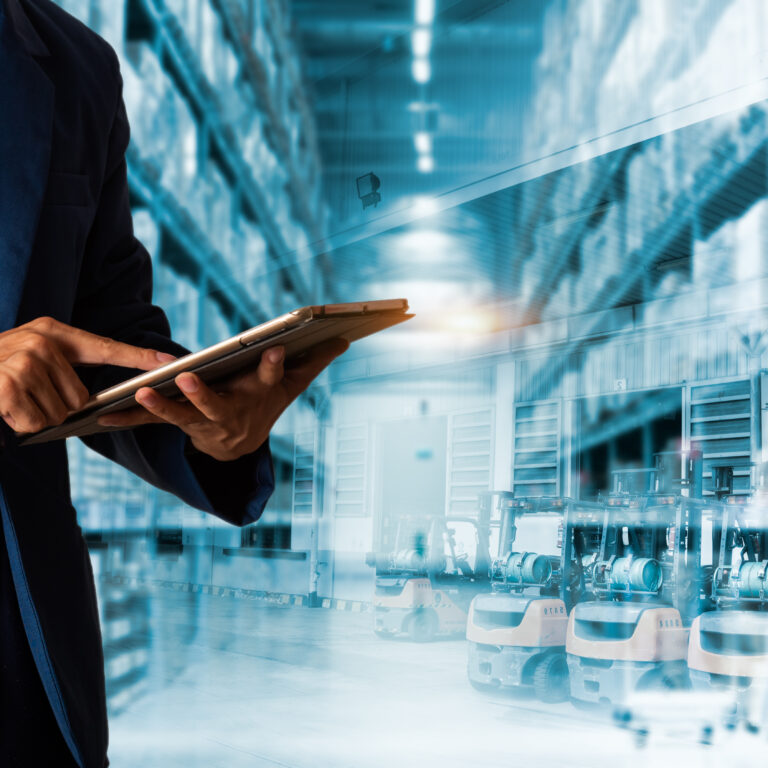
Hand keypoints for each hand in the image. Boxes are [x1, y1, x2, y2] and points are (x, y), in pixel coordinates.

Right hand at [0, 316, 174, 432]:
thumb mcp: (33, 353)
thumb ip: (66, 367)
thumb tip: (95, 398)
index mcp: (54, 332)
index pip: (107, 347)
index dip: (141, 356)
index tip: (171, 361)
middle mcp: (42, 342)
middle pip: (81, 398)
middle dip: (58, 406)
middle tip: (31, 394)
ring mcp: (24, 362)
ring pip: (60, 413)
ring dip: (38, 416)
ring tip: (16, 398)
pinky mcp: (8, 386)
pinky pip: (37, 423)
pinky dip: (22, 425)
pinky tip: (6, 408)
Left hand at [97, 338, 348, 461]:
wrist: (240, 447)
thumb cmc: (265, 405)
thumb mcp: (291, 386)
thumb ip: (314, 362)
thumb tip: (345, 339)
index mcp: (257, 397)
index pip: (268, 380)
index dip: (270, 367)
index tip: (274, 350)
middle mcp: (229, 413)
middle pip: (216, 405)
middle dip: (203, 394)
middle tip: (187, 378)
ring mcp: (202, 423)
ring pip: (180, 416)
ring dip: (160, 406)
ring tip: (142, 392)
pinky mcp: (179, 425)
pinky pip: (152, 423)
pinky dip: (129, 419)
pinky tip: (102, 417)